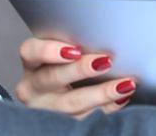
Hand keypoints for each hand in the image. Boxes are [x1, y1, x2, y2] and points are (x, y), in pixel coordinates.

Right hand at [13, 37, 136, 116]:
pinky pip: (85, 117)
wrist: (55, 92)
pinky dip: (107, 107)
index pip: (31, 52)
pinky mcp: (62, 121)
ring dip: (101, 93)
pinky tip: (122, 99)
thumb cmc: (63, 61)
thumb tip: (106, 32)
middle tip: (105, 62)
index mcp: (31, 62)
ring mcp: (46, 107)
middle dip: (80, 70)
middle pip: (52, 78)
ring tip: (124, 84)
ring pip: (70, 104)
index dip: (50, 51)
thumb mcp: (62, 48)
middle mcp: (33, 86)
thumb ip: (74, 42)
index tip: (74, 50)